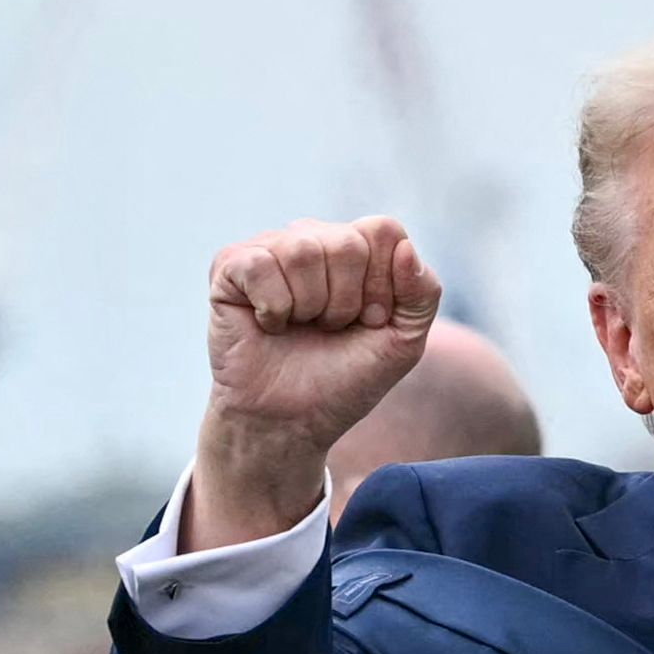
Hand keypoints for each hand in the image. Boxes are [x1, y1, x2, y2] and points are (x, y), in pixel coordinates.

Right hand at [187, 216, 441, 549]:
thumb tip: (405, 247)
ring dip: (309, 307)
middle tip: (330, 329)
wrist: (291, 422)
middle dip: (346, 303)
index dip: (382, 286)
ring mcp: (271, 248)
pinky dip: (273, 309)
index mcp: (357, 249)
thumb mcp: (402, 342)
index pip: (384, 232)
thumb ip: (422, 294)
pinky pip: (261, 267)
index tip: (369, 322)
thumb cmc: (344, 379)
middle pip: (347, 243)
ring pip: (304, 251)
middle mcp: (313, 237)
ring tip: (300, 327)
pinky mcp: (231, 266)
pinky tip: (269, 325)